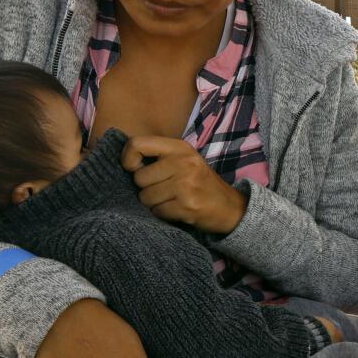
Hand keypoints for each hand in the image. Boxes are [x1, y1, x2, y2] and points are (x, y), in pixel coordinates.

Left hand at [122, 134, 249, 234]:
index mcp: (180, 147)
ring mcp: (186, 185)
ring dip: (154, 203)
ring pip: (146, 197)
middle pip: (139, 177)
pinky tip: (177, 209)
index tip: (134, 169)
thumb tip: (126, 163)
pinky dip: (163, 213)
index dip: (128, 159)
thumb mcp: (185, 159)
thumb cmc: (200, 182)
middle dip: (145, 188)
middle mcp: (183, 163)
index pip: (137, 144)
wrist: (230, 207)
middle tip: (162, 189)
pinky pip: (157, 211)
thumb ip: (159, 156)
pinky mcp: (187, 206)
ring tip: (171, 199)